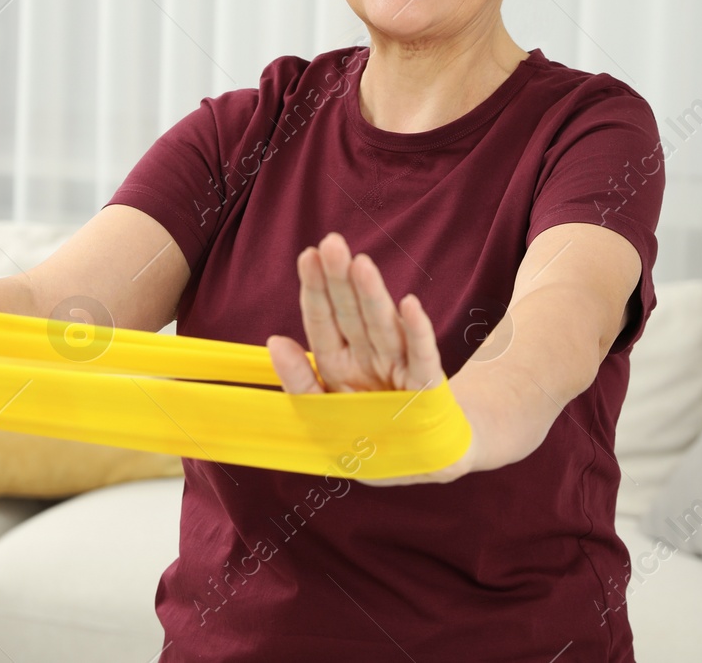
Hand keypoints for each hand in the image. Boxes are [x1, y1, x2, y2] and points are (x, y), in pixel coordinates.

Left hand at [265, 232, 474, 484]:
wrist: (423, 458)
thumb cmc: (368, 433)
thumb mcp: (322, 412)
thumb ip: (298, 381)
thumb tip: (274, 341)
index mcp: (338, 363)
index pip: (323, 321)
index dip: (315, 289)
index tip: (307, 255)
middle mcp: (367, 357)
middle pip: (351, 313)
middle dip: (340, 279)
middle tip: (332, 243)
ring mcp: (397, 367)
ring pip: (382, 325)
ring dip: (372, 295)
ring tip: (361, 264)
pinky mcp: (426, 385)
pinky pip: (421, 356)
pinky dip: (418, 332)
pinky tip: (410, 304)